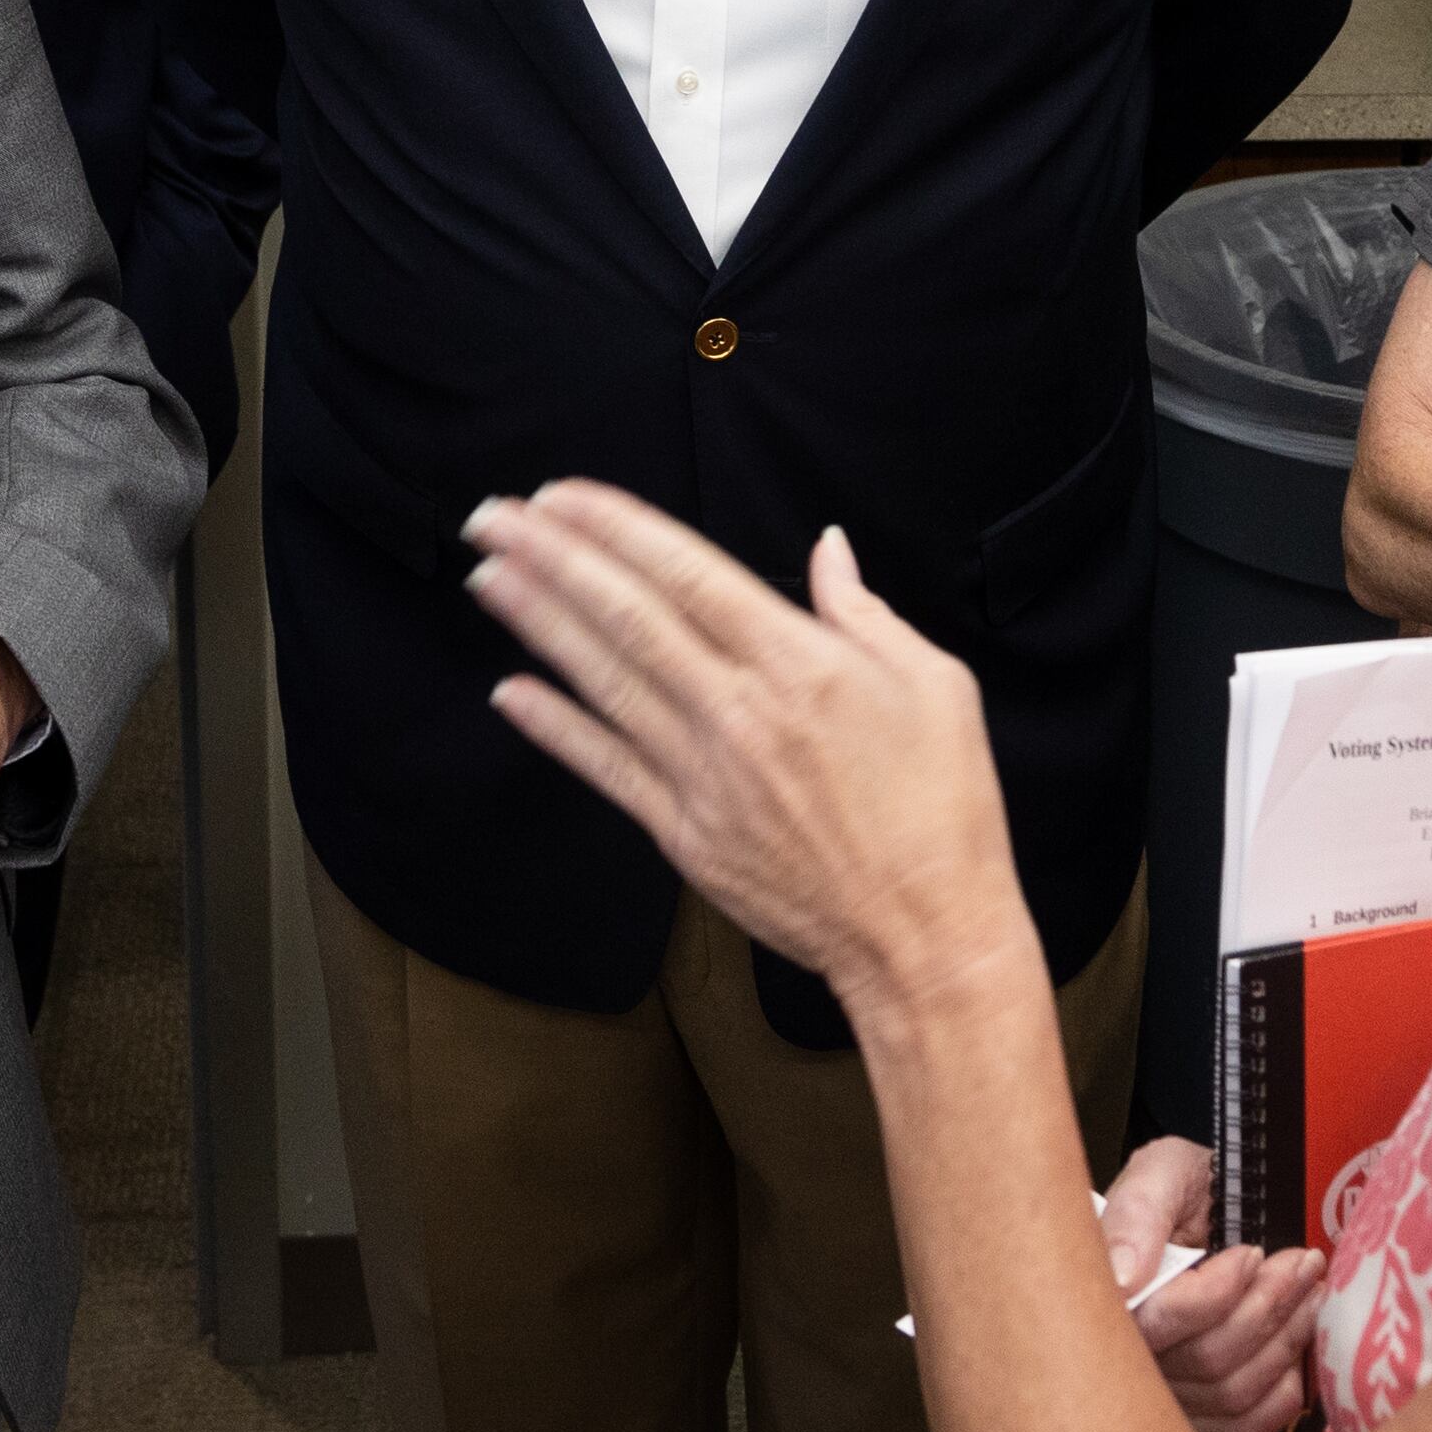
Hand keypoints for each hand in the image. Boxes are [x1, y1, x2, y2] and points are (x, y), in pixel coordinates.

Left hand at [463, 484, 1033, 1024]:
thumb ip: (864, 611)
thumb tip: (826, 550)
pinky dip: (556, 728)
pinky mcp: (686, 836)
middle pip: (627, 616)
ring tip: (487, 576)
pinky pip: (607, 770)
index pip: (685, 572)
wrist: (926, 936)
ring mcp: (704, 776)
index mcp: (800, 663)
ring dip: (538, 624)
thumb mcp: (934, 684)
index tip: (560, 495)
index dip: (614, 527)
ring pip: (604, 682)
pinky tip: (510, 691)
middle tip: (491, 515)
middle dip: (551, 557)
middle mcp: (739, 711)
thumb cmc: (944, 809)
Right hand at [1100, 1136, 1318, 1431]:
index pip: (1156, 1324)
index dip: (1214, 1296)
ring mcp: (1162, 1395)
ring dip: (1284, 1341)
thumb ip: (1139, 1214)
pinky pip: (1238, 1431)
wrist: (1205, 1205)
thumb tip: (1124, 1277)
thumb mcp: (1159, 1175)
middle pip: (1205, 1361)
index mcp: (1108, 1297)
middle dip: (1267, 1309)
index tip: (1252, 1254)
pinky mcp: (1196, 1420)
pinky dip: (1277, 1397)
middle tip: (1305, 1265)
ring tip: (1312, 1294)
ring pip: (1230, 1392)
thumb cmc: (1180, 1189)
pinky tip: (1296, 1358)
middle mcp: (1126, 1359)